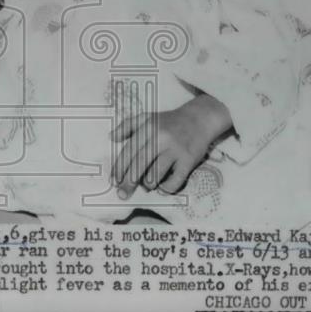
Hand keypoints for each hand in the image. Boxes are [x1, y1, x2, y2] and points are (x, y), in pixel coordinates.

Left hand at [110, 93, 232, 198]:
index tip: (114, 181)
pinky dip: (166, 188)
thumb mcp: (147, 117)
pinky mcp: (188, 160)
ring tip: (147, 185)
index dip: (119, 168)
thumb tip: (111, 137)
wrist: (199, 118)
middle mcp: (161, 138)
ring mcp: (176, 149)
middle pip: (139, 165)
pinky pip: (175, 181)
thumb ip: (127, 125)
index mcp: (148, 127)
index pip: (129, 151)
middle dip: (128, 182)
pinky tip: (162, 188)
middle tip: (123, 193)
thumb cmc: (169, 121)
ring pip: (155, 174)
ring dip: (148, 184)